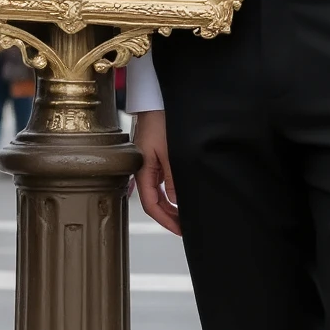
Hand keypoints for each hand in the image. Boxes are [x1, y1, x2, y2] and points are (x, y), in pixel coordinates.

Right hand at [132, 109, 179, 234]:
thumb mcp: (171, 152)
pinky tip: (182, 195)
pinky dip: (171, 192)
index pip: (151, 204)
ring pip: (158, 192)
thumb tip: (176, 202)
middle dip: (169, 216)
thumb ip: (173, 179)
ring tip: (186, 214)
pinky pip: (161, 181)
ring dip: (171, 205)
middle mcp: (143, 169)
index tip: (180, 230)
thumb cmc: (161, 120)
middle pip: (154, 201)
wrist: (157, 99)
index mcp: (143, 170)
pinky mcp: (154, 156)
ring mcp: (148, 163)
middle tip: (186, 226)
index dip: (165, 220)